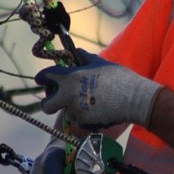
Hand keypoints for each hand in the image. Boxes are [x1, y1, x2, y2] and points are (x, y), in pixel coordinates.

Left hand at [35, 49, 161, 128]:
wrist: (133, 99)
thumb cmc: (118, 77)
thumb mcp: (100, 63)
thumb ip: (85, 58)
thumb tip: (77, 52)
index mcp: (69, 78)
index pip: (47, 76)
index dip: (41, 77)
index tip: (40, 80)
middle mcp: (68, 96)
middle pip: (46, 105)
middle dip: (49, 103)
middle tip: (57, 99)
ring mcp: (75, 111)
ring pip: (66, 112)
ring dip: (71, 108)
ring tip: (87, 102)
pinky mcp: (85, 122)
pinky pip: (79, 120)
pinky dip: (84, 116)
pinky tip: (96, 109)